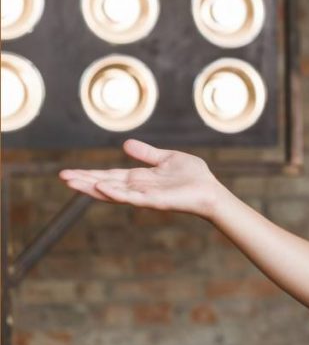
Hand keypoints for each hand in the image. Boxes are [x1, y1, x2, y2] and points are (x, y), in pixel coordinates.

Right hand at [58, 139, 226, 219]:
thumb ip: (147, 153)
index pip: (109, 176)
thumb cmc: (194, 177)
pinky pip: (133, 197)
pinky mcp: (155, 201)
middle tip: (62, 177)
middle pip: (106, 185)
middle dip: (84, 182)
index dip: (89, 175)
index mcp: (139, 179)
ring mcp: (145, 196)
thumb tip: (125, 143)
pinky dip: (117, 193)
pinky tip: (102, 187)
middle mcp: (138, 189)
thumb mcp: (167, 158)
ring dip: (93, 188)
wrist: (211, 190)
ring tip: (73, 183)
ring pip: (114, 192)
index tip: (68, 173)